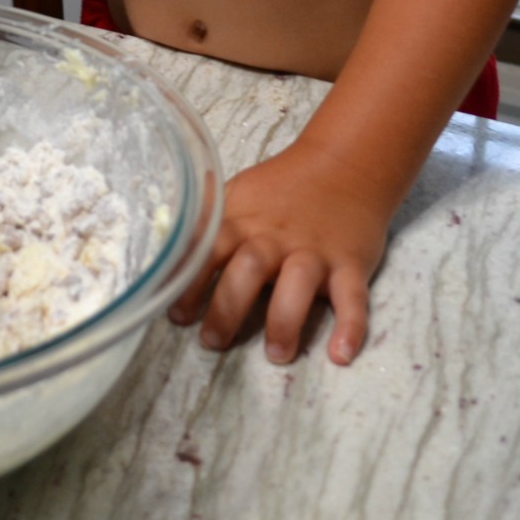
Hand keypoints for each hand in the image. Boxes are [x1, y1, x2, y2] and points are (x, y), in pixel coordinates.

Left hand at [167, 137, 389, 366]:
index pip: (210, 249)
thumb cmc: (283, 188)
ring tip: (276, 354)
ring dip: (285, 319)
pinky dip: (351, 326)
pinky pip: (353, 296)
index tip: (178, 315)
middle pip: (248, 268)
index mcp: (245, 221)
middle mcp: (277, 237)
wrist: (345, 164)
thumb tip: (166, 246)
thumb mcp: (239, 193)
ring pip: (299, 282)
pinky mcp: (351, 263)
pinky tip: (341, 355)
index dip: (191, 282)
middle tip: (213, 342)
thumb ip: (208, 222)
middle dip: (228, 306)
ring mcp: (316, 250)